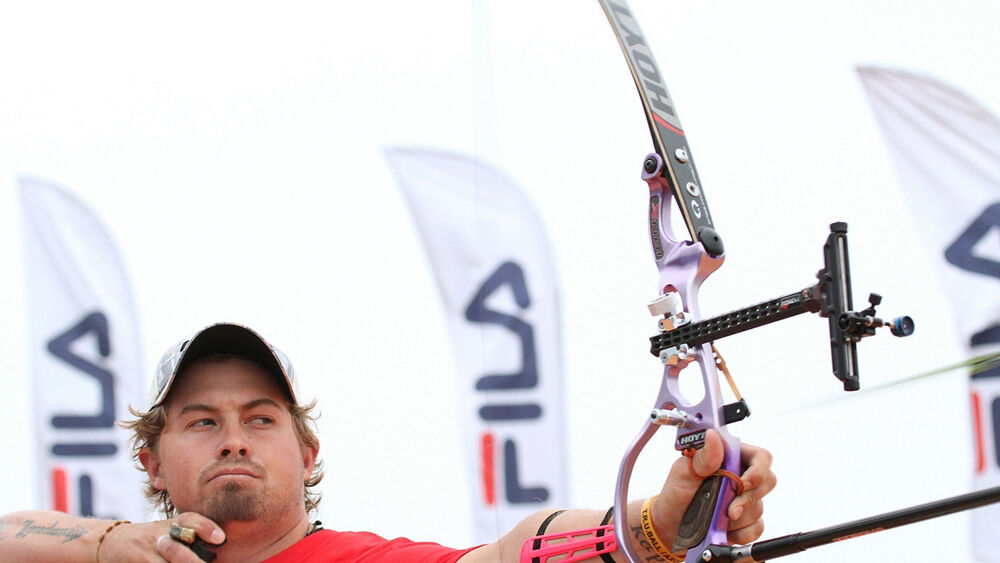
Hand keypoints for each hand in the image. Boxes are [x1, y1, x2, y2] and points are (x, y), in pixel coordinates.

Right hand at [98, 512, 225, 562]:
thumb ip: (189, 534)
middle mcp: (158, 536)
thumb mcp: (168, 530)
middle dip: (194, 562)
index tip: (221, 538)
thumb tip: (220, 543)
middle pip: (178, 549)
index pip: (189, 519)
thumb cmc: (151, 538)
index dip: (206, 527)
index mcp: (171, 524)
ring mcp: (146, 552)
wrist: (111, 541)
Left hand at [652, 430, 775, 546]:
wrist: (670, 524)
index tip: (743, 483)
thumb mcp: (684, 471)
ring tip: (714, 517)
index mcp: (729, 458)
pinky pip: (756, 528)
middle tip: (728, 508)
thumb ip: (703, 456)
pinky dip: (740, 533)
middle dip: (747, 498)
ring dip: (737, 517)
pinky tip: (724, 529)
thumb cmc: (676, 493)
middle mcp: (741, 476)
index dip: (758, 469)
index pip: (760, 457)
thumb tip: (713, 436)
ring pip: (759, 507)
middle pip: (767, 482)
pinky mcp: (746, 521)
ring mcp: (744, 499)